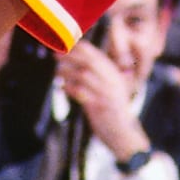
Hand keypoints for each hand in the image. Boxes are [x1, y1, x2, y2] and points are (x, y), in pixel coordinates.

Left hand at [54, 36, 145, 159]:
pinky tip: (61, 87)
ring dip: (67, 72)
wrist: (123, 134)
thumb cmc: (113, 112)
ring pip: (83, 75)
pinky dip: (69, 88)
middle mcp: (111, 81)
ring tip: (57, 72)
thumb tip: (76, 64)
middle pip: (89, 62)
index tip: (65, 45)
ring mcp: (106, 93)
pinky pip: (80, 93)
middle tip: (56, 55)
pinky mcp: (98, 106)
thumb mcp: (111, 90)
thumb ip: (98, 77)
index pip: (95, 55)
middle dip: (70, 56)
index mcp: (114, 75)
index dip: (79, 48)